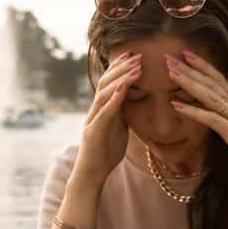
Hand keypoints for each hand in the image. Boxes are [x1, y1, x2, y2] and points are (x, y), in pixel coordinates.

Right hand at [72, 52, 142, 188]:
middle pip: (106, 83)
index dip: (120, 67)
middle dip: (121, 67)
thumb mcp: (118, 128)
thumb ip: (123, 112)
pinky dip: (114, 99)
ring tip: (135, 66)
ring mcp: (93, 120)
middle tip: (137, 53)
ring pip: (105, 93)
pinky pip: (104, 113)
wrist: (90, 175)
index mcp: (103, 109)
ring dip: (120, 78)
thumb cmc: (105, 153)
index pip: (110, 83)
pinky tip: (123, 88)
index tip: (134, 54)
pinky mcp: (93, 133)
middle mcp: (95, 111)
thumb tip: (133, 99)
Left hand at [165, 49, 227, 187]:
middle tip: (169, 56)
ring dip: (189, 83)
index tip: (185, 53)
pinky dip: (193, 110)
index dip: (203, 64)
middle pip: (211, 82)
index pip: (219, 78)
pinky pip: (211, 118)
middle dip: (190, 68)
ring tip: (170, 72)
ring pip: (209, 95)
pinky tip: (176, 104)